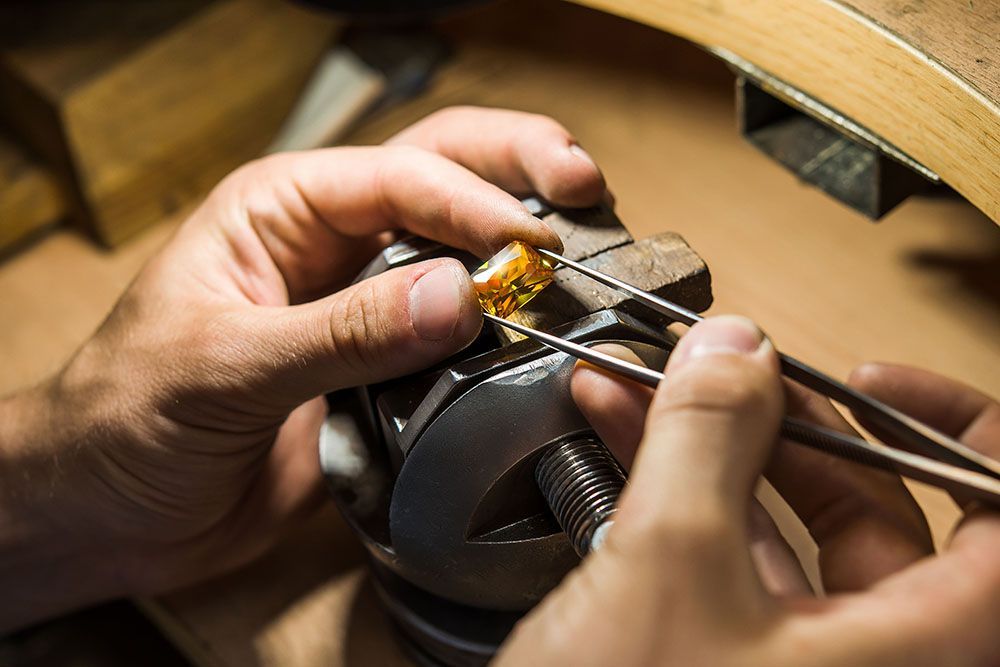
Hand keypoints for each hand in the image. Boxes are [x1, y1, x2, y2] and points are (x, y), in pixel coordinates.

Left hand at [0, 106, 607, 629]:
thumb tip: (454, 298)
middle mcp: (331, 240)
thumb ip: (341, 334)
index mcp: (280, 207)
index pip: (397, 177)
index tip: (530, 247)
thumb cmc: (126, 418)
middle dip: (515, 170)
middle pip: (440, 171)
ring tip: (586, 233)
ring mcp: (362, 299)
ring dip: (520, 230)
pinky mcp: (383, 359)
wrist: (115, 509)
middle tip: (582, 184)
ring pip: (458, 240)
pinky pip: (456, 325)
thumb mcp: (224, 368)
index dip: (472, 203)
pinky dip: (504, 316)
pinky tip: (540, 317)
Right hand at [496, 316, 999, 665]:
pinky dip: (681, 498)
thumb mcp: (670, 569)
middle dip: (788, 422)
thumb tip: (737, 350)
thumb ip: (710, 439)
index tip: (871, 382)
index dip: (956, 429)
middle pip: (878, 511)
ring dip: (717, 450)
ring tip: (651, 391)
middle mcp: (876, 664)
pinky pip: (728, 564)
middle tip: (728, 372)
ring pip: (787, 534)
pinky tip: (625, 446)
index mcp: (920, 654)